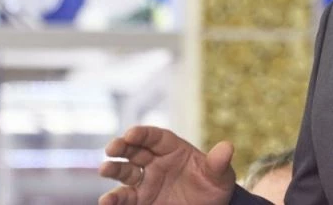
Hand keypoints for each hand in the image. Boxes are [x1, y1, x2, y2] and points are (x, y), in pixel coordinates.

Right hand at [98, 125, 235, 204]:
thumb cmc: (214, 187)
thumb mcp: (220, 176)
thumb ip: (219, 163)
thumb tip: (227, 148)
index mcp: (174, 149)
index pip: (155, 137)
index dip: (143, 134)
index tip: (131, 133)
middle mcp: (156, 162)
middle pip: (135, 150)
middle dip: (122, 147)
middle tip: (112, 148)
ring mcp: (146, 181)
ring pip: (125, 172)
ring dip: (113, 169)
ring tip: (105, 169)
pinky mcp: (141, 200)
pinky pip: (125, 197)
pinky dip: (113, 199)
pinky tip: (106, 201)